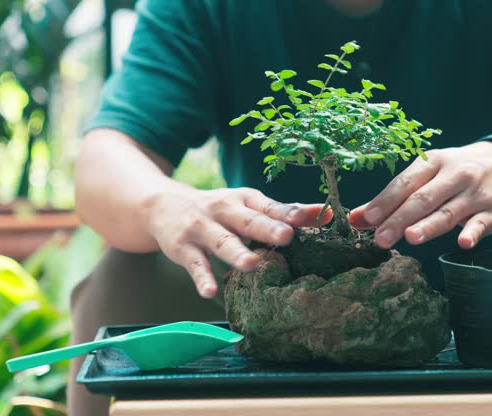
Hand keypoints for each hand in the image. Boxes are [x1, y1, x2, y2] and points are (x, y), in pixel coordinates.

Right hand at [145, 183, 327, 297]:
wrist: (164, 204)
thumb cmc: (219, 209)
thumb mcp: (249, 205)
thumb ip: (284, 212)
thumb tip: (326, 214)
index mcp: (245, 199)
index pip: (270, 206)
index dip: (290, 212)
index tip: (309, 218)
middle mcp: (224, 210)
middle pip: (248, 220)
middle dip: (267, 228)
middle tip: (286, 237)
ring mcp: (202, 228)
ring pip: (221, 241)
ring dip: (236, 253)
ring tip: (252, 264)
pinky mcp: (183, 248)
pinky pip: (195, 264)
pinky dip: (202, 278)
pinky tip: (210, 292)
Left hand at [349, 142, 491, 249]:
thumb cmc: (454, 173)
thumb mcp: (425, 176)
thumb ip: (392, 198)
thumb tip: (355, 219)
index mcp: (433, 162)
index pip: (405, 183)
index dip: (386, 201)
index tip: (369, 218)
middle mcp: (455, 174)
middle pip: (424, 199)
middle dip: (401, 218)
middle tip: (381, 238)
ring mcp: (476, 193)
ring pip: (449, 211)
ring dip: (430, 225)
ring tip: (411, 238)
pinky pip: (482, 223)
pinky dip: (472, 232)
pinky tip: (463, 242)